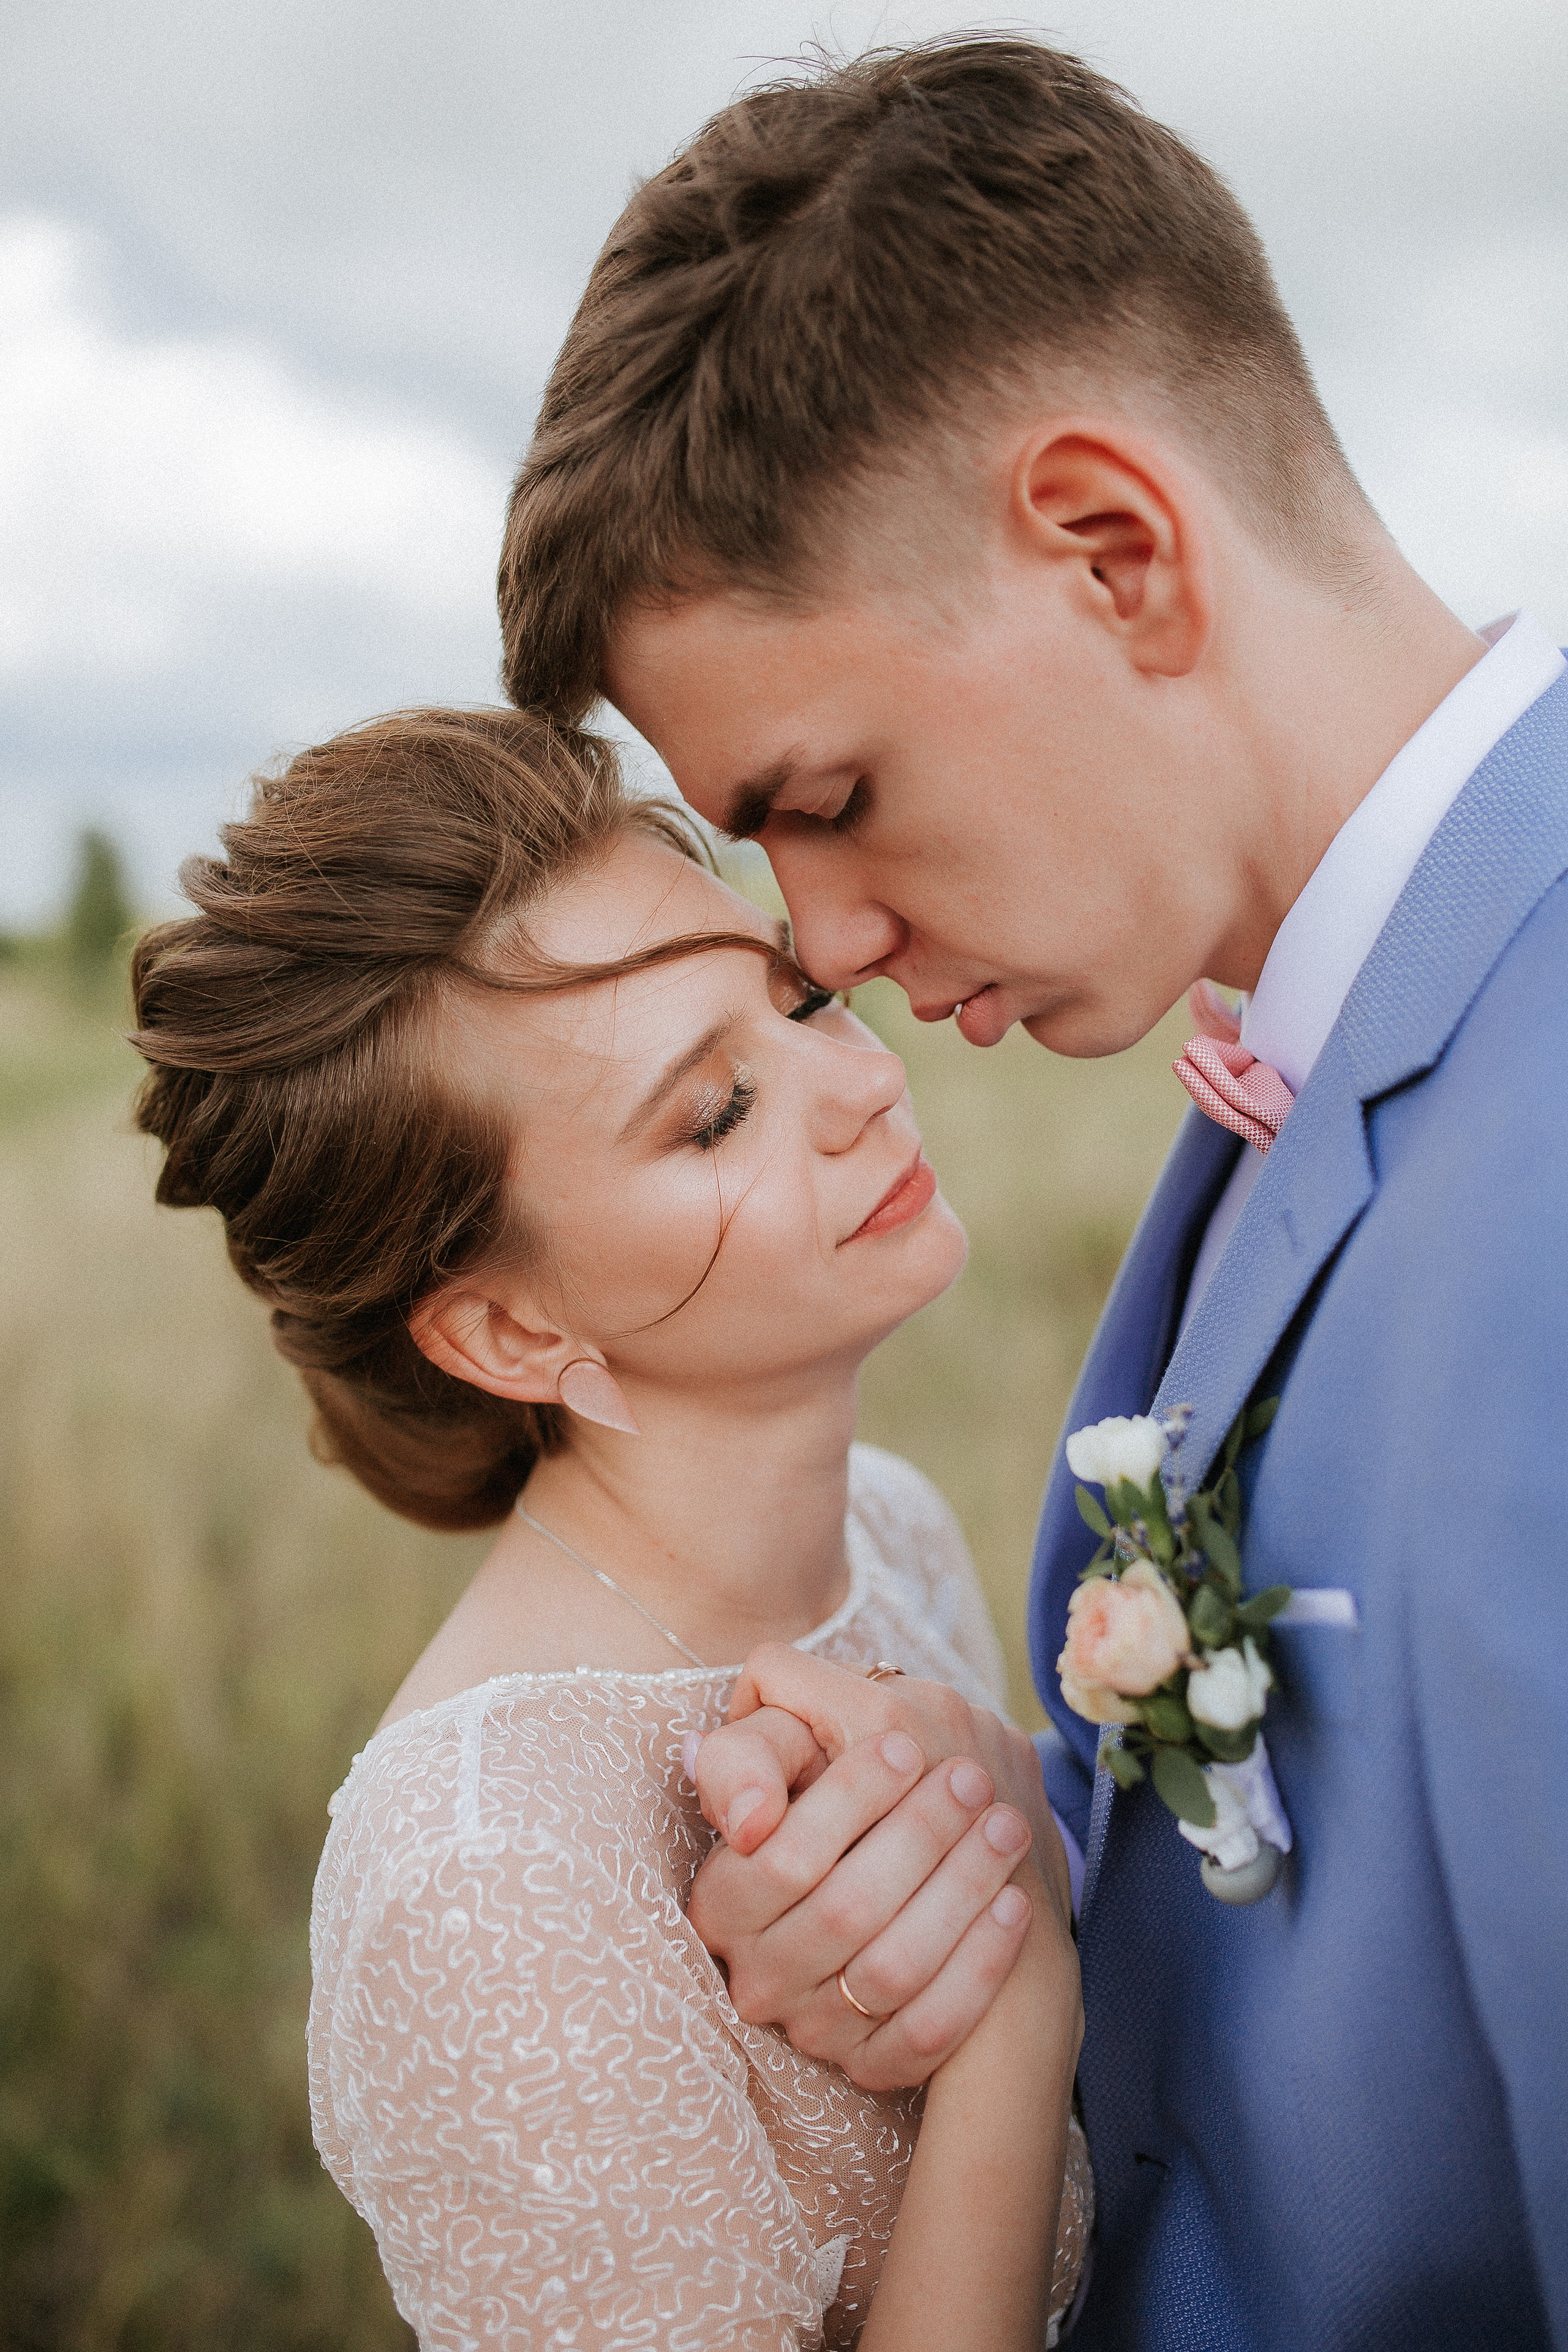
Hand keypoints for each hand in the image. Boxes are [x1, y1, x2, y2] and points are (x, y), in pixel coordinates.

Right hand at [686, 1648, 1070, 2089]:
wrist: (874, 1874)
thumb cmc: (816, 1794)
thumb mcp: (771, 1759)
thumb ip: (746, 1758)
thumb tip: (754, 1818)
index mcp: (720, 1904)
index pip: (781, 1858)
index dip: (848, 1800)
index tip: (906, 1744)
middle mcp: (759, 1977)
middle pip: (844, 1912)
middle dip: (918, 1836)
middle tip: (972, 1776)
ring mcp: (815, 2030)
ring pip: (891, 1972)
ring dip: (960, 1893)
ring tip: (1006, 1825)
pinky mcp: (873, 2063)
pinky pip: (930, 2031)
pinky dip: (979, 1968)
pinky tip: (1014, 1904)